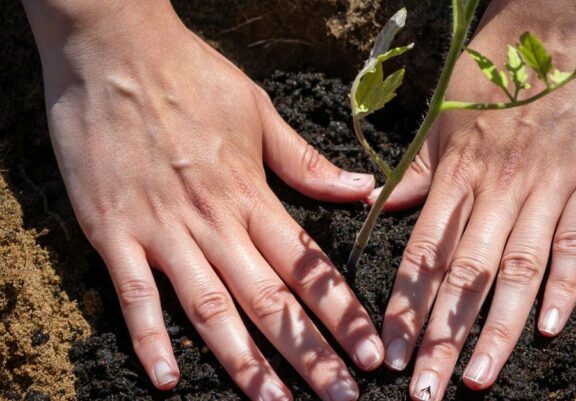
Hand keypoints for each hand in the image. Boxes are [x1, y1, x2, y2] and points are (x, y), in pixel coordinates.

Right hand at [24, 1, 382, 399]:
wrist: (114, 49)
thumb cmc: (191, 76)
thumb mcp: (259, 112)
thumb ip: (307, 163)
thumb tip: (362, 191)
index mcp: (253, 194)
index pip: (308, 265)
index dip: (342, 312)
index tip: (370, 352)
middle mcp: (214, 221)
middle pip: (270, 299)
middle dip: (309, 354)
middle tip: (341, 398)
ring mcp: (162, 229)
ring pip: (210, 308)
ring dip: (244, 362)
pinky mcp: (112, 231)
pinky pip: (134, 294)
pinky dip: (150, 337)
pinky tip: (169, 380)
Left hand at [371, 0, 575, 398]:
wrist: (568, 22)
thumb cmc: (500, 67)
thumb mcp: (447, 112)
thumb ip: (417, 167)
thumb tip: (376, 205)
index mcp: (458, 170)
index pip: (423, 251)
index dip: (404, 305)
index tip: (388, 351)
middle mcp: (497, 186)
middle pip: (464, 273)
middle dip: (441, 335)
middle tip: (423, 390)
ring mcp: (546, 186)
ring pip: (517, 269)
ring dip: (496, 328)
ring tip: (477, 379)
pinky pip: (575, 242)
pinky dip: (565, 286)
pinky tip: (547, 329)